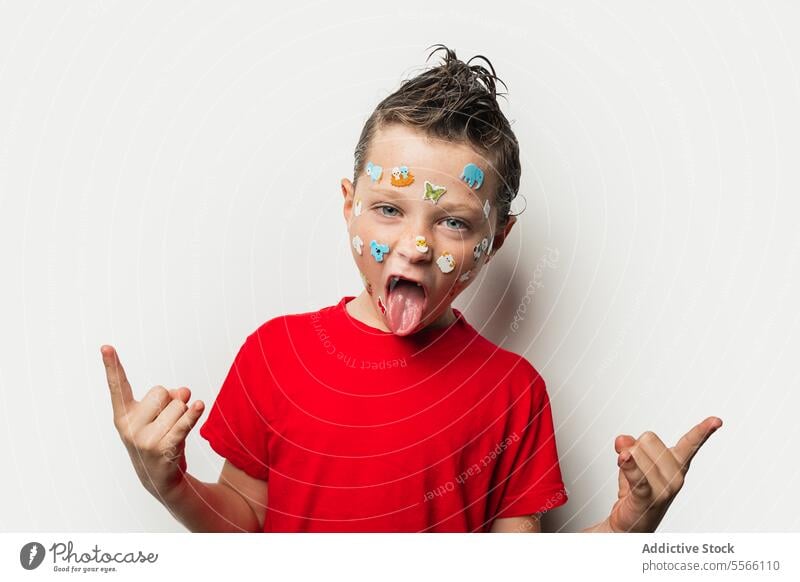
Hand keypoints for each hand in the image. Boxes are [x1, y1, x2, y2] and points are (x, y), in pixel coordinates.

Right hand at [101, 344, 204, 499]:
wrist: (160, 478)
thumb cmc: (158, 438)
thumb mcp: (157, 417)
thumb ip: (167, 398)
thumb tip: (183, 392)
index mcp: (123, 416)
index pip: (118, 386)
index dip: (112, 366)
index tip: (106, 346)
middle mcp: (130, 427)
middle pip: (161, 391)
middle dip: (171, 400)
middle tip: (166, 422)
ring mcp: (146, 439)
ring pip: (178, 405)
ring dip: (184, 413)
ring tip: (174, 432)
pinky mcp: (165, 448)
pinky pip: (184, 423)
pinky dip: (194, 414)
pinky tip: (200, 406)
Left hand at [606, 416, 722, 532]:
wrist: (630, 526)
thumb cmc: (636, 492)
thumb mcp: (634, 462)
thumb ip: (630, 445)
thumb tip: (622, 440)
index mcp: (677, 465)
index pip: (690, 444)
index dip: (702, 431)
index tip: (717, 420)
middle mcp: (675, 476)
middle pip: (648, 438)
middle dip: (635, 447)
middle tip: (635, 469)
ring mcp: (664, 489)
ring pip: (636, 452)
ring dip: (625, 460)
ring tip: (630, 479)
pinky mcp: (647, 498)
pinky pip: (637, 477)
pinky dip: (630, 468)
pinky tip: (624, 459)